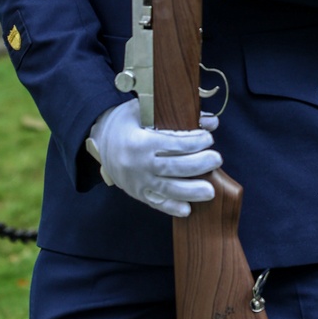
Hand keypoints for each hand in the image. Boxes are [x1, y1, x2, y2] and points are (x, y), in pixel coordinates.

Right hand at [87, 103, 220, 217]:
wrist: (100, 139)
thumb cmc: (128, 121)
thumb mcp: (146, 109)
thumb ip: (177, 115)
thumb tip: (211, 121)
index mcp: (140, 141)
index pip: (171, 144)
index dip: (192, 142)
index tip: (209, 138)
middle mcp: (138, 164)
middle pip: (172, 168)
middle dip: (197, 165)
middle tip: (217, 159)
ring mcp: (137, 182)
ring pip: (167, 190)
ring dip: (190, 191)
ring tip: (211, 191)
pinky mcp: (137, 193)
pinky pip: (156, 203)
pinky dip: (172, 208)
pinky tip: (188, 209)